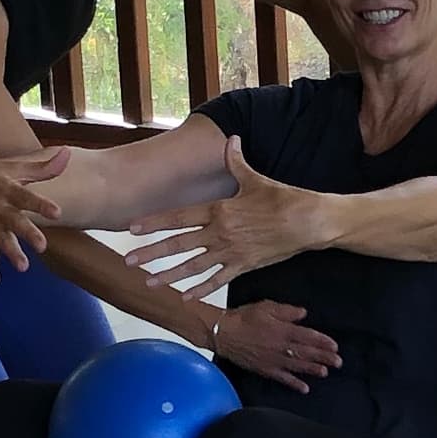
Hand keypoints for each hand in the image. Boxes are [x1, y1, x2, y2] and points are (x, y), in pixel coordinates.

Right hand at [0, 151, 67, 280]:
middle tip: (42, 245)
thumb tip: (67, 153)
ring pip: (1, 239)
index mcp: (6, 188)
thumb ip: (42, 167)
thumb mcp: (13, 166)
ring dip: (11, 253)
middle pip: (14, 221)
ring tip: (23, 267)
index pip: (25, 196)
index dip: (40, 204)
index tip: (56, 212)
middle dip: (27, 233)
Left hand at [130, 137, 329, 295]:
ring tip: (150, 282)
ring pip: (194, 266)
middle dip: (152, 253)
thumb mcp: (256, 179)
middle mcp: (220, 233)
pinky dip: (202, 290)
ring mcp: (231, 252)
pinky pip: (218, 280)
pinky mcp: (244, 266)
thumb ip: (237, 162)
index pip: (179, 217)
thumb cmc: (283, 198)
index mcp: (219, 210)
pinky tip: (186, 298)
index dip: (154, 222)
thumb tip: (231, 140)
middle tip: (129, 261)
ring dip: (170, 275)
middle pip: (179, 244)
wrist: (307, 222)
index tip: (133, 228)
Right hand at [205, 300, 339, 393]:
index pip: (308, 337)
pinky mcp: (265, 369)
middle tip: (338, 362)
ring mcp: (273, 359)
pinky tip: (304, 388)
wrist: (223, 333)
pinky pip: (282, 378)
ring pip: (297, 366)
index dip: (323, 342)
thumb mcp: (266, 307)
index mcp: (282, 330)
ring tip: (326, 372)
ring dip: (313, 370)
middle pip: (306, 353)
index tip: (334, 346)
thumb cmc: (243, 318)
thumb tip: (303, 313)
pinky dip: (294, 383)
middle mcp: (280, 347)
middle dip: (324, 357)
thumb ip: (287, 311)